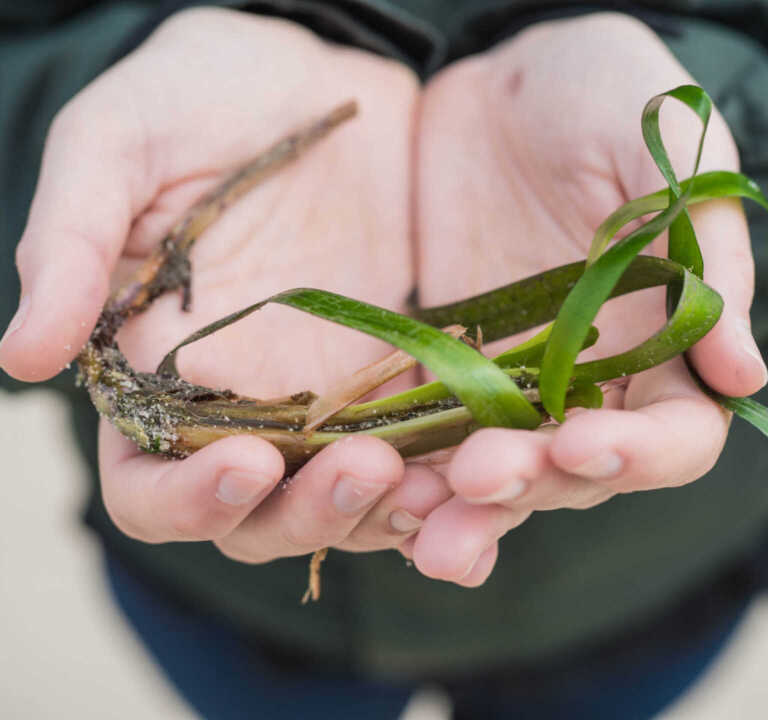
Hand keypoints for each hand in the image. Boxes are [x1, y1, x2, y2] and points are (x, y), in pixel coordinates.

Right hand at [0, 8, 450, 562]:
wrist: (315, 74)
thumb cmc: (204, 94)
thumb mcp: (123, 142)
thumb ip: (71, 242)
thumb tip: (23, 355)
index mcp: (158, 372)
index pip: (151, 485)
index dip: (187, 498)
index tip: (244, 465)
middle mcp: (239, 405)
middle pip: (260, 516)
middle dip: (307, 510)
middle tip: (364, 469)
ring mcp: (325, 397)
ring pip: (346, 500)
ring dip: (385, 510)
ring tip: (431, 483)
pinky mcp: (395, 373)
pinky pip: (420, 449)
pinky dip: (443, 471)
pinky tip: (477, 460)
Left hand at [407, 13, 767, 583]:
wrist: (491, 88)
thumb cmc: (592, 94)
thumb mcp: (657, 146)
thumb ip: (702, 255)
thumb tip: (744, 372)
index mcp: (660, 346)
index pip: (672, 437)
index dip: (637, 454)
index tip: (582, 441)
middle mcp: (586, 384)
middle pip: (572, 474)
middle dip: (529, 485)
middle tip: (478, 481)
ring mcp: (506, 384)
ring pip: (495, 475)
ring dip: (462, 509)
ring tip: (421, 526)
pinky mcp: (438, 370)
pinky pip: (423, 434)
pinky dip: (406, 469)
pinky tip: (378, 487)